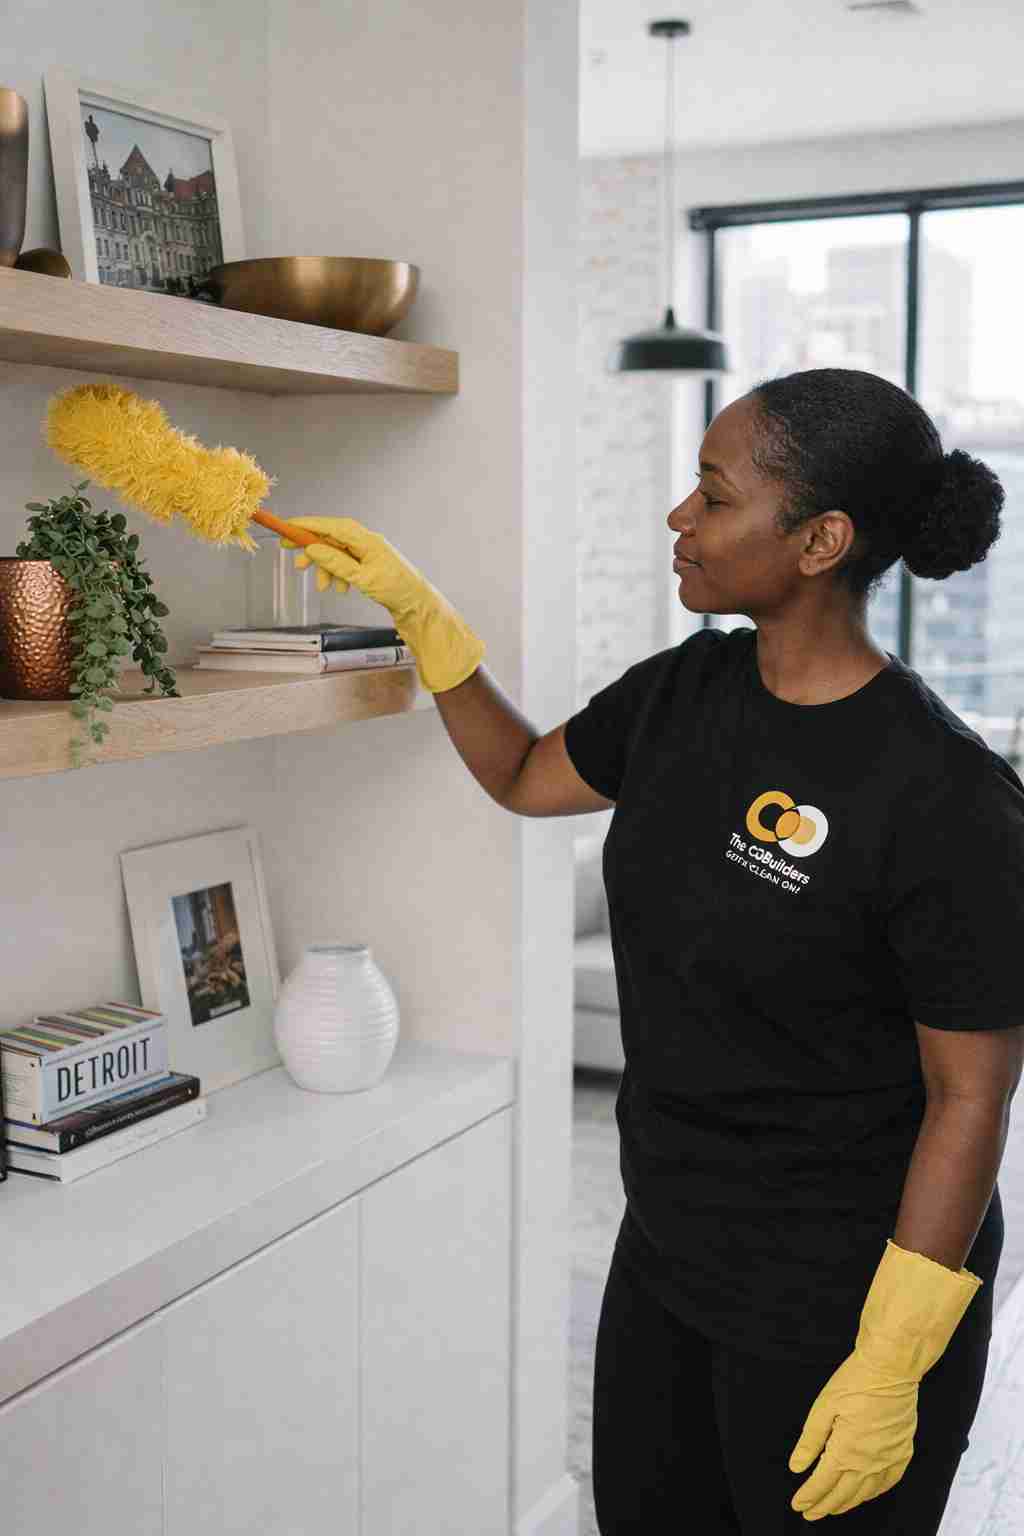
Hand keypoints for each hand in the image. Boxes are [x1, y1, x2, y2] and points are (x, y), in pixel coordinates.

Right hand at [278, 515, 484, 693]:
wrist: (417, 606)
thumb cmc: (397, 590)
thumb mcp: (362, 578)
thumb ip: (336, 563)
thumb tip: (313, 549)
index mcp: (367, 540)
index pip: (332, 526)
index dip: (308, 525)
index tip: (288, 526)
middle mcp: (367, 542)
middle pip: (332, 538)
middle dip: (312, 548)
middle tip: (291, 556)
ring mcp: (369, 554)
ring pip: (337, 554)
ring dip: (326, 568)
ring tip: (323, 586)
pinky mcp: (369, 566)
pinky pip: (346, 564)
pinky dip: (338, 575)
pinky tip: (339, 588)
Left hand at [788, 1239, 980, 1520]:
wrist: (891, 1369)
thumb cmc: (854, 1383)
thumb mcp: (823, 1408)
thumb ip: (810, 1442)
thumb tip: (797, 1467)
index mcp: (846, 1452)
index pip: (823, 1483)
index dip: (809, 1496)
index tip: (798, 1504)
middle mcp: (869, 1463)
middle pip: (843, 1494)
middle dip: (824, 1505)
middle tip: (810, 1513)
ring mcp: (889, 1459)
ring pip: (865, 1493)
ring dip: (847, 1503)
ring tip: (832, 1509)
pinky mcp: (903, 1452)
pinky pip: (888, 1482)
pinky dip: (874, 1493)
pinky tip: (866, 1494)